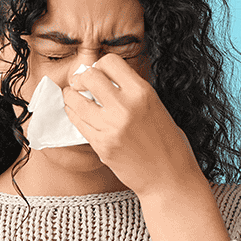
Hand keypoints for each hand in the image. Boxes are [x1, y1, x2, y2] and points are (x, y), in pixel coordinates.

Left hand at [62, 53, 204, 196]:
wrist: (170, 178)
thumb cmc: (167, 143)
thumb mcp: (155, 107)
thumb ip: (132, 93)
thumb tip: (106, 80)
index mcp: (143, 92)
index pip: (109, 62)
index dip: (100, 65)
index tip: (98, 74)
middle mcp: (126, 106)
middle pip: (88, 77)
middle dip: (81, 78)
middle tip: (80, 84)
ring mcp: (111, 126)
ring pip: (75, 100)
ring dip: (71, 97)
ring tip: (74, 98)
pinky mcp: (101, 145)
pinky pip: (77, 122)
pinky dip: (74, 115)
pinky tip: (77, 114)